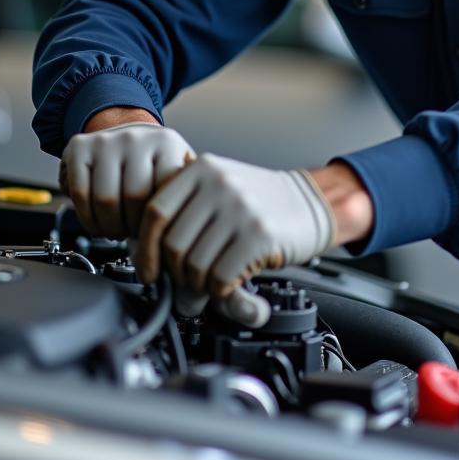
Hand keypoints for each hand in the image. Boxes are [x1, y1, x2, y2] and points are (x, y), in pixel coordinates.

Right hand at [61, 122, 195, 238]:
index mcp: (167, 143)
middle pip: (134, 198)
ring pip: (105, 200)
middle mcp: (137, 137)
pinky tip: (99, 222)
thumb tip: (191, 229)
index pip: (165, 192)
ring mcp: (107, 140)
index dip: (158, 221)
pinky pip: (80, 194)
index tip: (157, 232)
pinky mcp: (80, 147)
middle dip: (133, 228)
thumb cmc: (153, 159)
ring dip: (110, 227)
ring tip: (118, 230)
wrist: (124, 129)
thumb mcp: (178, 167)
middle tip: (134, 235)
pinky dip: (88, 218)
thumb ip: (186, 192)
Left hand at [136, 153, 335, 304]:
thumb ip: (183, 224)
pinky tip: (232, 280)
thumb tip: (154, 272)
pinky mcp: (260, 235)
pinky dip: (221, 291)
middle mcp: (220, 183)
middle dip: (178, 273)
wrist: (313, 202)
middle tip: (191, 279)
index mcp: (202, 168)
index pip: (155, 212)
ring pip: (194, 266)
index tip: (149, 269)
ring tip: (214, 278)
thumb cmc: (261, 203)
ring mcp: (241, 208)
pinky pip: (220, 278)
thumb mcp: (217, 194)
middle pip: (172, 244)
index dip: (145, 248)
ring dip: (200, 285)